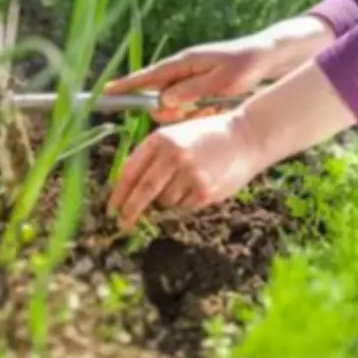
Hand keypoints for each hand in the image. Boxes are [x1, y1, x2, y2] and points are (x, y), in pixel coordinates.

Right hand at [104, 35, 277, 122]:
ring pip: (174, 105)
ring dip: (189, 113)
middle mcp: (183, 69)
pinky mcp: (199, 86)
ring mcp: (190, 77)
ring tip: (213, 106)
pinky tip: (217, 107)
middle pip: (159, 97)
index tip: (104, 93)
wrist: (265, 57)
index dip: (127, 85)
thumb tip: (163, 101)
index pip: (149, 75)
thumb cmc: (244, 66)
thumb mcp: (219, 82)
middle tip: (195, 110)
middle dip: (171, 111)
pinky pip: (189, 106)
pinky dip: (200, 111)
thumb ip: (191, 91)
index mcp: (185, 62)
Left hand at [108, 109, 260, 229]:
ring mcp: (189, 175)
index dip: (118, 193)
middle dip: (130, 211)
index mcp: (162, 139)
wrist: (246, 136)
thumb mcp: (177, 134)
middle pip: (142, 192)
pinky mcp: (204, 191)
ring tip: (184, 183)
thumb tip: (127, 189)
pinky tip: (199, 184)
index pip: (130, 171)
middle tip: (122, 223)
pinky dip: (185, 201)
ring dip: (166, 201)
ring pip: (164, 202)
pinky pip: (184, 206)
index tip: (111, 207)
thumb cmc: (208, 135)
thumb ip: (153, 156)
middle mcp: (173, 156)